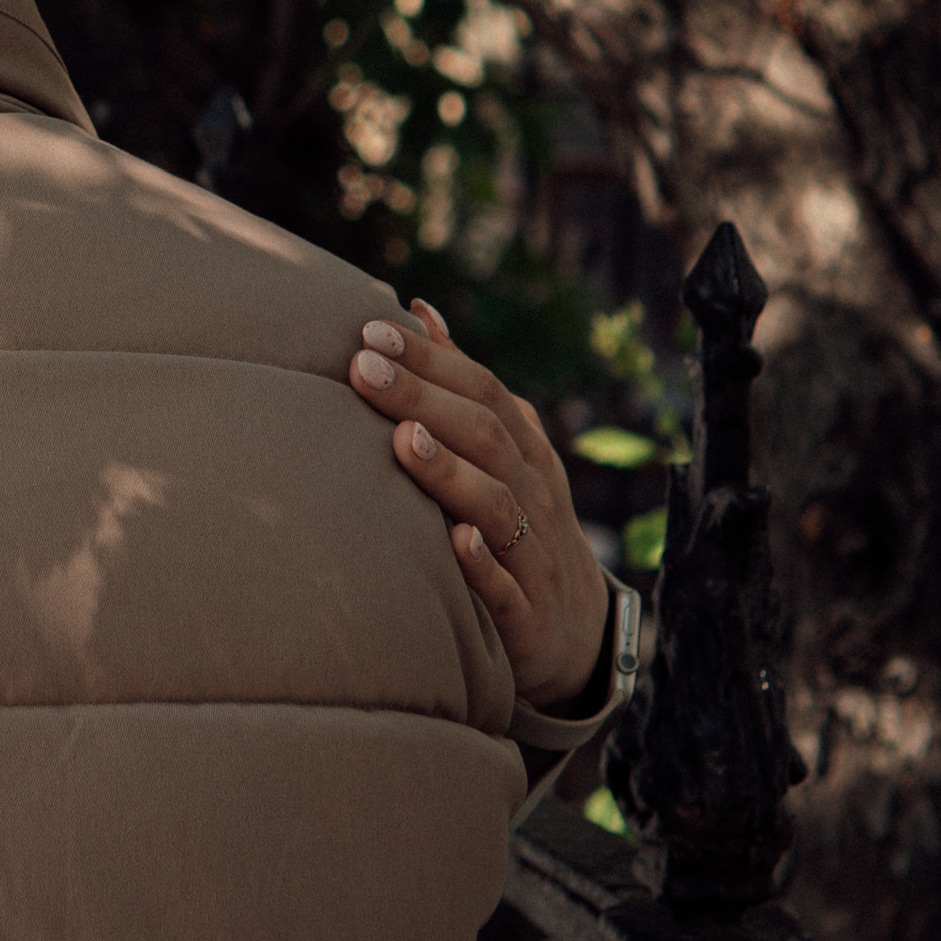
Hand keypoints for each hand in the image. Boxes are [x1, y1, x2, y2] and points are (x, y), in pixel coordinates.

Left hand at [347, 296, 610, 714]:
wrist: (576, 632)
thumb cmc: (519, 523)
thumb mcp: (501, 450)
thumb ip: (459, 384)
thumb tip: (418, 308)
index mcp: (523, 449)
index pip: (481, 390)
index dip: (431, 360)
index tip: (371, 331)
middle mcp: (533, 491)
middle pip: (484, 436)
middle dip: (424, 398)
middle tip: (364, 368)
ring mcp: (533, 552)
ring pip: (498, 505)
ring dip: (450, 472)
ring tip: (404, 439)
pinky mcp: (526, 614)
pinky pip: (506, 588)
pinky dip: (484, 564)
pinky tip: (455, 541)